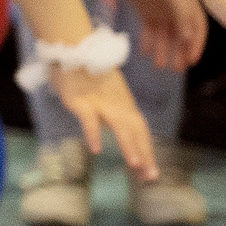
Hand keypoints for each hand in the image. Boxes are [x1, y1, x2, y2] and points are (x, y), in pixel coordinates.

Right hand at [49, 64, 158, 179]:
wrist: (72, 47)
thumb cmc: (86, 69)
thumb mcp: (106, 91)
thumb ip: (113, 108)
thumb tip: (120, 127)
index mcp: (124, 103)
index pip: (140, 129)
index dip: (147, 150)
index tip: (152, 170)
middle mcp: (118, 104)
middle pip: (136, 131)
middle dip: (145, 154)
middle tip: (151, 177)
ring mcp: (100, 103)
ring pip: (119, 127)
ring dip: (128, 146)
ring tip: (135, 165)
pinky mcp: (81, 102)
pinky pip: (89, 121)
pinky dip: (94, 134)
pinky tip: (96, 149)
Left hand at [118, 0, 207, 70]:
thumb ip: (183, 16)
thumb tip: (187, 38)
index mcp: (190, 5)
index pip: (198, 30)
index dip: (195, 46)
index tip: (191, 61)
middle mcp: (178, 10)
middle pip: (182, 35)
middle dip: (180, 52)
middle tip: (177, 69)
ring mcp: (162, 10)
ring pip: (165, 35)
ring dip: (163, 51)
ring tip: (160, 66)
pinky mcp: (146, 9)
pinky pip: (149, 29)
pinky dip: (148, 41)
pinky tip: (145, 54)